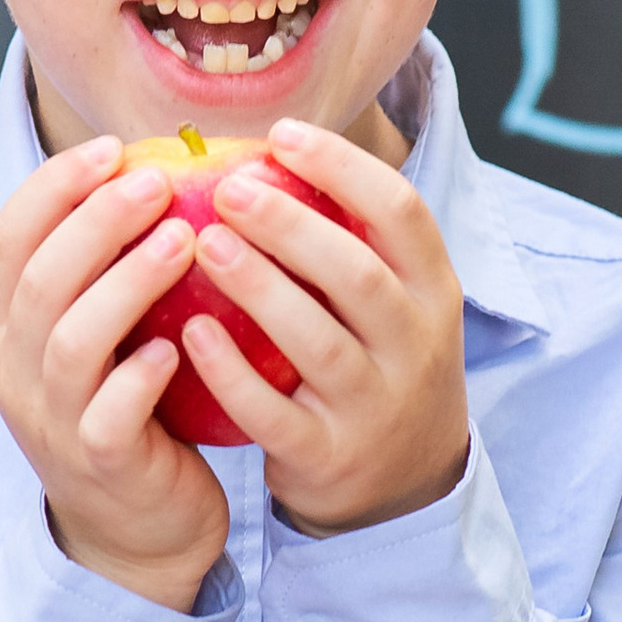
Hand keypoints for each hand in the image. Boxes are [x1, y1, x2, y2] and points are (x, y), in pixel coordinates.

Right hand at [0, 141, 229, 612]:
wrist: (136, 528)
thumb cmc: (125, 404)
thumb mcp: (94, 332)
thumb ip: (102, 266)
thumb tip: (157, 163)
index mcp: (4, 324)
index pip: (8, 237)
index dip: (55, 186)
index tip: (114, 150)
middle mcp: (13, 368)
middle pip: (41, 277)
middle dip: (98, 219)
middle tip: (160, 180)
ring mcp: (50, 419)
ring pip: (72, 339)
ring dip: (128, 282)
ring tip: (185, 238)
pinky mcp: (98, 462)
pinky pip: (111, 413)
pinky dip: (142, 374)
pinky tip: (179, 342)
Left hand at [179, 120, 468, 535]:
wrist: (406, 487)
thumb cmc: (379, 364)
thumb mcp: (397, 304)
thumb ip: (352, 241)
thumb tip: (262, 150)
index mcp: (432, 291)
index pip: (402, 213)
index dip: (343, 168)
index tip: (281, 134)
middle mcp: (414, 346)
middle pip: (357, 274)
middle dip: (291, 224)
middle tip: (228, 187)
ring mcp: (373, 406)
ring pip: (316, 342)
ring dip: (258, 289)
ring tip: (202, 243)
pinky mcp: (327, 457)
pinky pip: (273, 413)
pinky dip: (230, 373)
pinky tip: (188, 333)